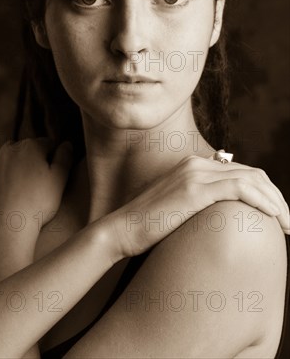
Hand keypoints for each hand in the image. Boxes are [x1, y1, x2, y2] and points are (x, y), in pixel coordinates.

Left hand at [0, 138, 72, 236]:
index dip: (55, 156)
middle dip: (36, 156)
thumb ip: (65, 157)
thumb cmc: (38, 203)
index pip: (49, 144)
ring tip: (23, 175)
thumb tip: (66, 144)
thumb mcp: (60, 179)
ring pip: (9, 149)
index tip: (56, 171)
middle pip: (29, 146)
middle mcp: (13, 148)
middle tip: (42, 177)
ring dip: (17, 156)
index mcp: (33, 147)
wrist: (10, 226)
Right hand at [106, 155, 289, 257]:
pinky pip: (240, 188)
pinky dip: (262, 201)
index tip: (277, 215)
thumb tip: (221, 216)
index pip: (241, 172)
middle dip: (276, 196)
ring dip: (275, 201)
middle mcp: (195, 164)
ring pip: (250, 179)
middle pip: (251, 172)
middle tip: (289, 221)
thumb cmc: (147, 228)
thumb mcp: (176, 209)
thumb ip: (198, 203)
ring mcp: (194, 174)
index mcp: (192, 166)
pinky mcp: (194, 189)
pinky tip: (273, 217)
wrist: (121, 230)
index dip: (265, 192)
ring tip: (287, 224)